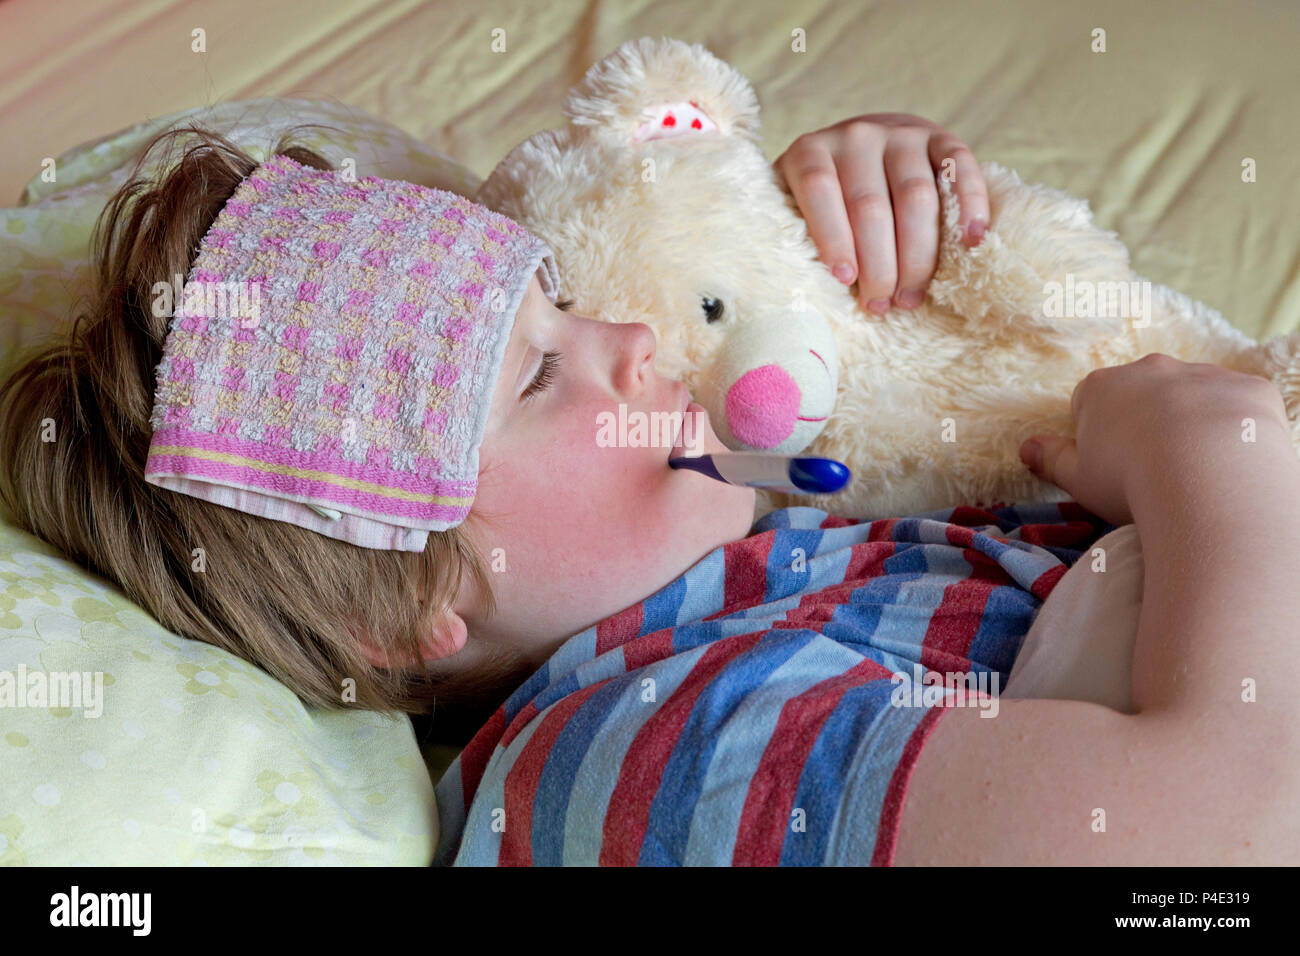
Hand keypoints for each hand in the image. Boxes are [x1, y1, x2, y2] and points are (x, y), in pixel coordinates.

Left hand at [772, 113, 988, 314]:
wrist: (859, 150)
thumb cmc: (822, 203)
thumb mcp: (792, 210)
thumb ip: (789, 237)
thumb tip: (786, 296)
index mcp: (810, 152)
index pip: (820, 190)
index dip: (833, 236)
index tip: (845, 280)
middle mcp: (856, 136)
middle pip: (870, 204)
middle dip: (878, 263)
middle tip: (880, 304)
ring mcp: (902, 133)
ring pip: (916, 196)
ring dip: (918, 254)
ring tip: (910, 297)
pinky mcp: (941, 138)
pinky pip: (960, 169)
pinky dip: (969, 205)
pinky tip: (971, 242)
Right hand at [1019, 354, 1292, 526]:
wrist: (1208, 477)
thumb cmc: (1129, 480)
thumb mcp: (1078, 479)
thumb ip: (1051, 460)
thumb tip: (1025, 448)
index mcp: (1102, 388)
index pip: (1090, 402)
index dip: (1096, 434)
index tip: (1108, 465)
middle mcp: (1151, 370)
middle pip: (1142, 392)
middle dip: (1145, 421)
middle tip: (1151, 468)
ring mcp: (1203, 374)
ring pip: (1193, 395)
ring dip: (1191, 422)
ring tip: (1195, 469)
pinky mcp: (1248, 388)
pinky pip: (1238, 405)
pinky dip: (1235, 427)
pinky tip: (1231, 461)